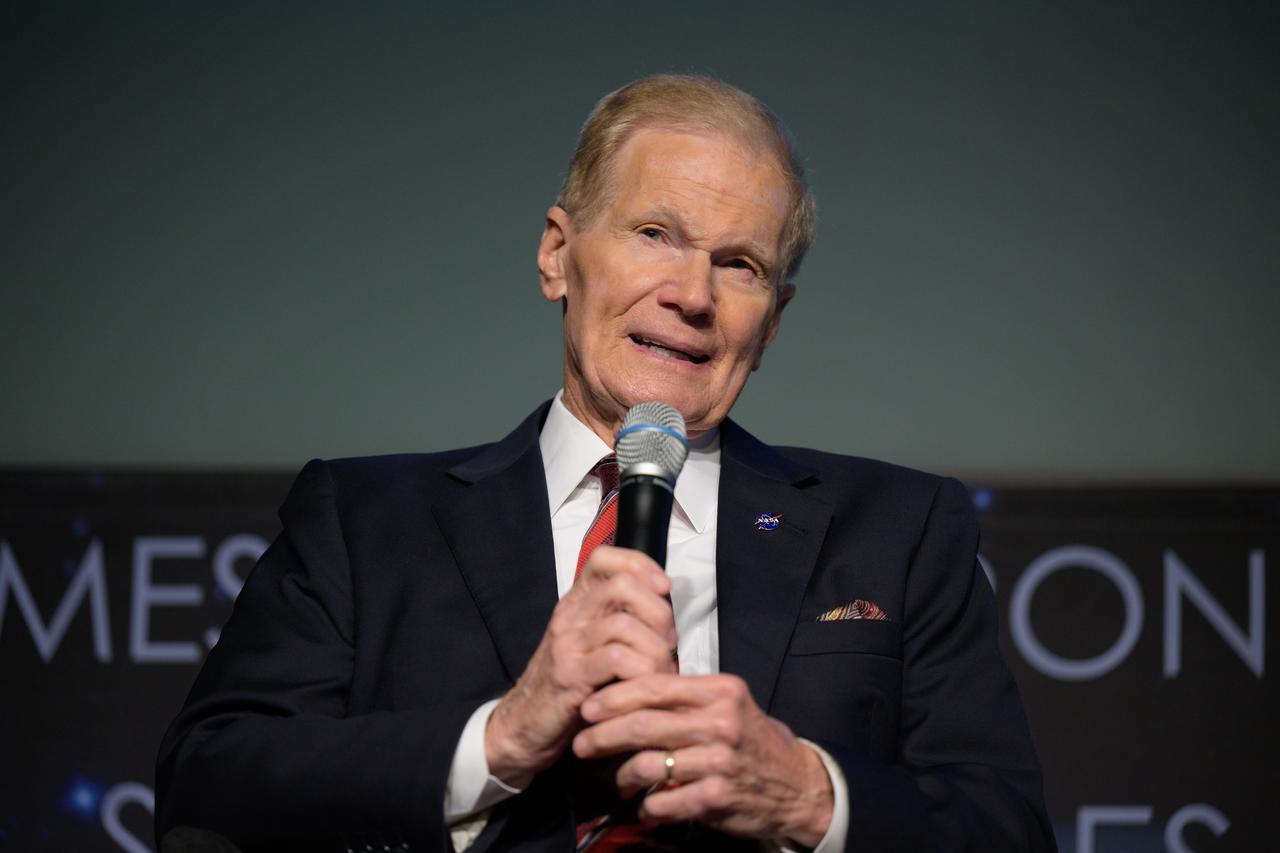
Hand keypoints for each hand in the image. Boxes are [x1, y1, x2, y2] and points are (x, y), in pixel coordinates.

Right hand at [485, 546, 677, 787]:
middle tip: (668, 643)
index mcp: (576, 604)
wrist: (522, 726)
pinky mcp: (570, 677)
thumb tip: (668, 615)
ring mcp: (567, 645)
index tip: (663, 588)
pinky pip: (616, 661)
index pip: (603, 558)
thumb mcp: (592, 647)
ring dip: (655, 651)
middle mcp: (569, 617)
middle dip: (658, 612)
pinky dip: (641, 673)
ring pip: (623, 625)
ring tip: (660, 673)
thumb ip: (621, 624)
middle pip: (622, 585)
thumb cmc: (570, 688)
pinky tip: (643, 689)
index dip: (640, 564)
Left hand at [573, 674, 833, 847]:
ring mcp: (719, 762)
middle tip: (581, 744)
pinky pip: (664, 802)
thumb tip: (628, 689)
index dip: (615, 696)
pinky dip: (647, 808)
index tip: (588, 706)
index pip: (655, 686)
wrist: (796, 785)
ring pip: (647, 765)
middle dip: (602, 735)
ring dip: (621, 777)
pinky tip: (645, 808)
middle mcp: (720, 723)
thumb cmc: (751, 740)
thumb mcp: (728, 705)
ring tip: (614, 782)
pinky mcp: (718, 798)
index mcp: (720, 691)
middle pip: (643, 725)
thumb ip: (687, 696)